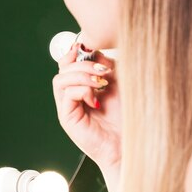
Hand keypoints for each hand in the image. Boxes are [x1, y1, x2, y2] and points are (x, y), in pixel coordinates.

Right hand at [52, 43, 120, 168]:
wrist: (130, 143)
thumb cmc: (127, 116)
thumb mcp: (118, 82)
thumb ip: (105, 65)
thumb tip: (93, 50)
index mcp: (81, 86)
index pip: (68, 63)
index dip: (76, 53)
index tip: (90, 48)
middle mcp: (71, 96)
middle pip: (63, 68)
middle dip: (83, 63)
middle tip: (104, 70)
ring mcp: (67, 107)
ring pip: (60, 79)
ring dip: (81, 75)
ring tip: (100, 82)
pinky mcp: (67, 118)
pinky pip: (66, 94)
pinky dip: (82, 90)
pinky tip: (96, 99)